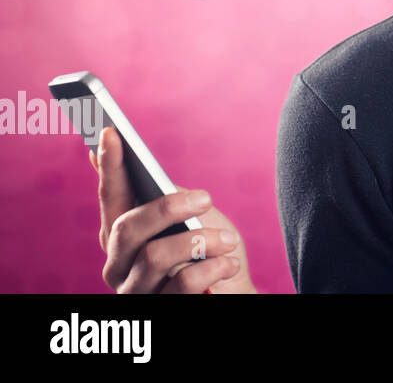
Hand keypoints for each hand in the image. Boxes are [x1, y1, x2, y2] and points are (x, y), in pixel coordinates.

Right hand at [91, 126, 256, 293]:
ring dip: (199, 242)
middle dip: (168, 208)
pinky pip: (181, 285)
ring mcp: (134, 290)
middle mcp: (118, 264)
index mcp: (122, 234)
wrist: (231, 293)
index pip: (110, 196)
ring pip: (154, 257)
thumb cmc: (208, 251)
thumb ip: (165, 195)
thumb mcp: (190, 217)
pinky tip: (229, 264)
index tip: (111, 132)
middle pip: (127, 228)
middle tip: (206, 198)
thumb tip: (141, 163)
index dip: (109, 166)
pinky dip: (211, 269)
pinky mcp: (157, 311)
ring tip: (228, 240)